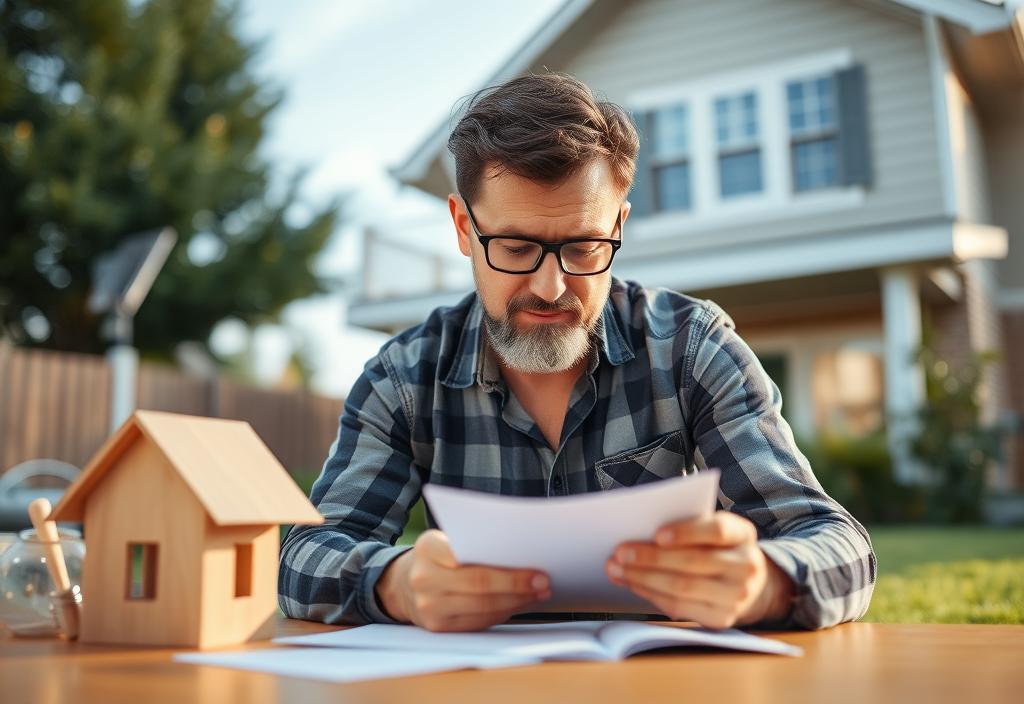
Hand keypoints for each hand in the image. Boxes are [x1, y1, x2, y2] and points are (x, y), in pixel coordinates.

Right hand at [375, 529, 551, 631]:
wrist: (404, 585)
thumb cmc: (436, 557)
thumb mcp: (445, 540)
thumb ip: (473, 544)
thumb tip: (522, 556)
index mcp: (428, 549)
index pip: (471, 560)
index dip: (508, 570)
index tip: (537, 569)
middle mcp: (424, 579)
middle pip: (480, 586)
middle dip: (518, 586)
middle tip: (544, 583)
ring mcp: (429, 607)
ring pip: (482, 608)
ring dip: (516, 602)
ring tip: (538, 594)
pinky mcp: (438, 627)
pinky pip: (478, 622)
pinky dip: (502, 613)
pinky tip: (518, 604)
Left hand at [604, 511, 792, 628]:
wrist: (752, 585)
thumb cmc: (721, 548)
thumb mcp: (715, 530)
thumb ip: (690, 526)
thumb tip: (642, 531)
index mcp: (743, 535)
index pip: (718, 530)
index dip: (688, 532)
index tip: (657, 534)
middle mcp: (746, 566)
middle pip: (693, 562)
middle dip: (651, 558)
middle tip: (619, 552)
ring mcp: (736, 596)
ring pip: (682, 587)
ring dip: (642, 578)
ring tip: (616, 569)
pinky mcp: (721, 618)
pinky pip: (680, 607)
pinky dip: (651, 594)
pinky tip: (632, 583)